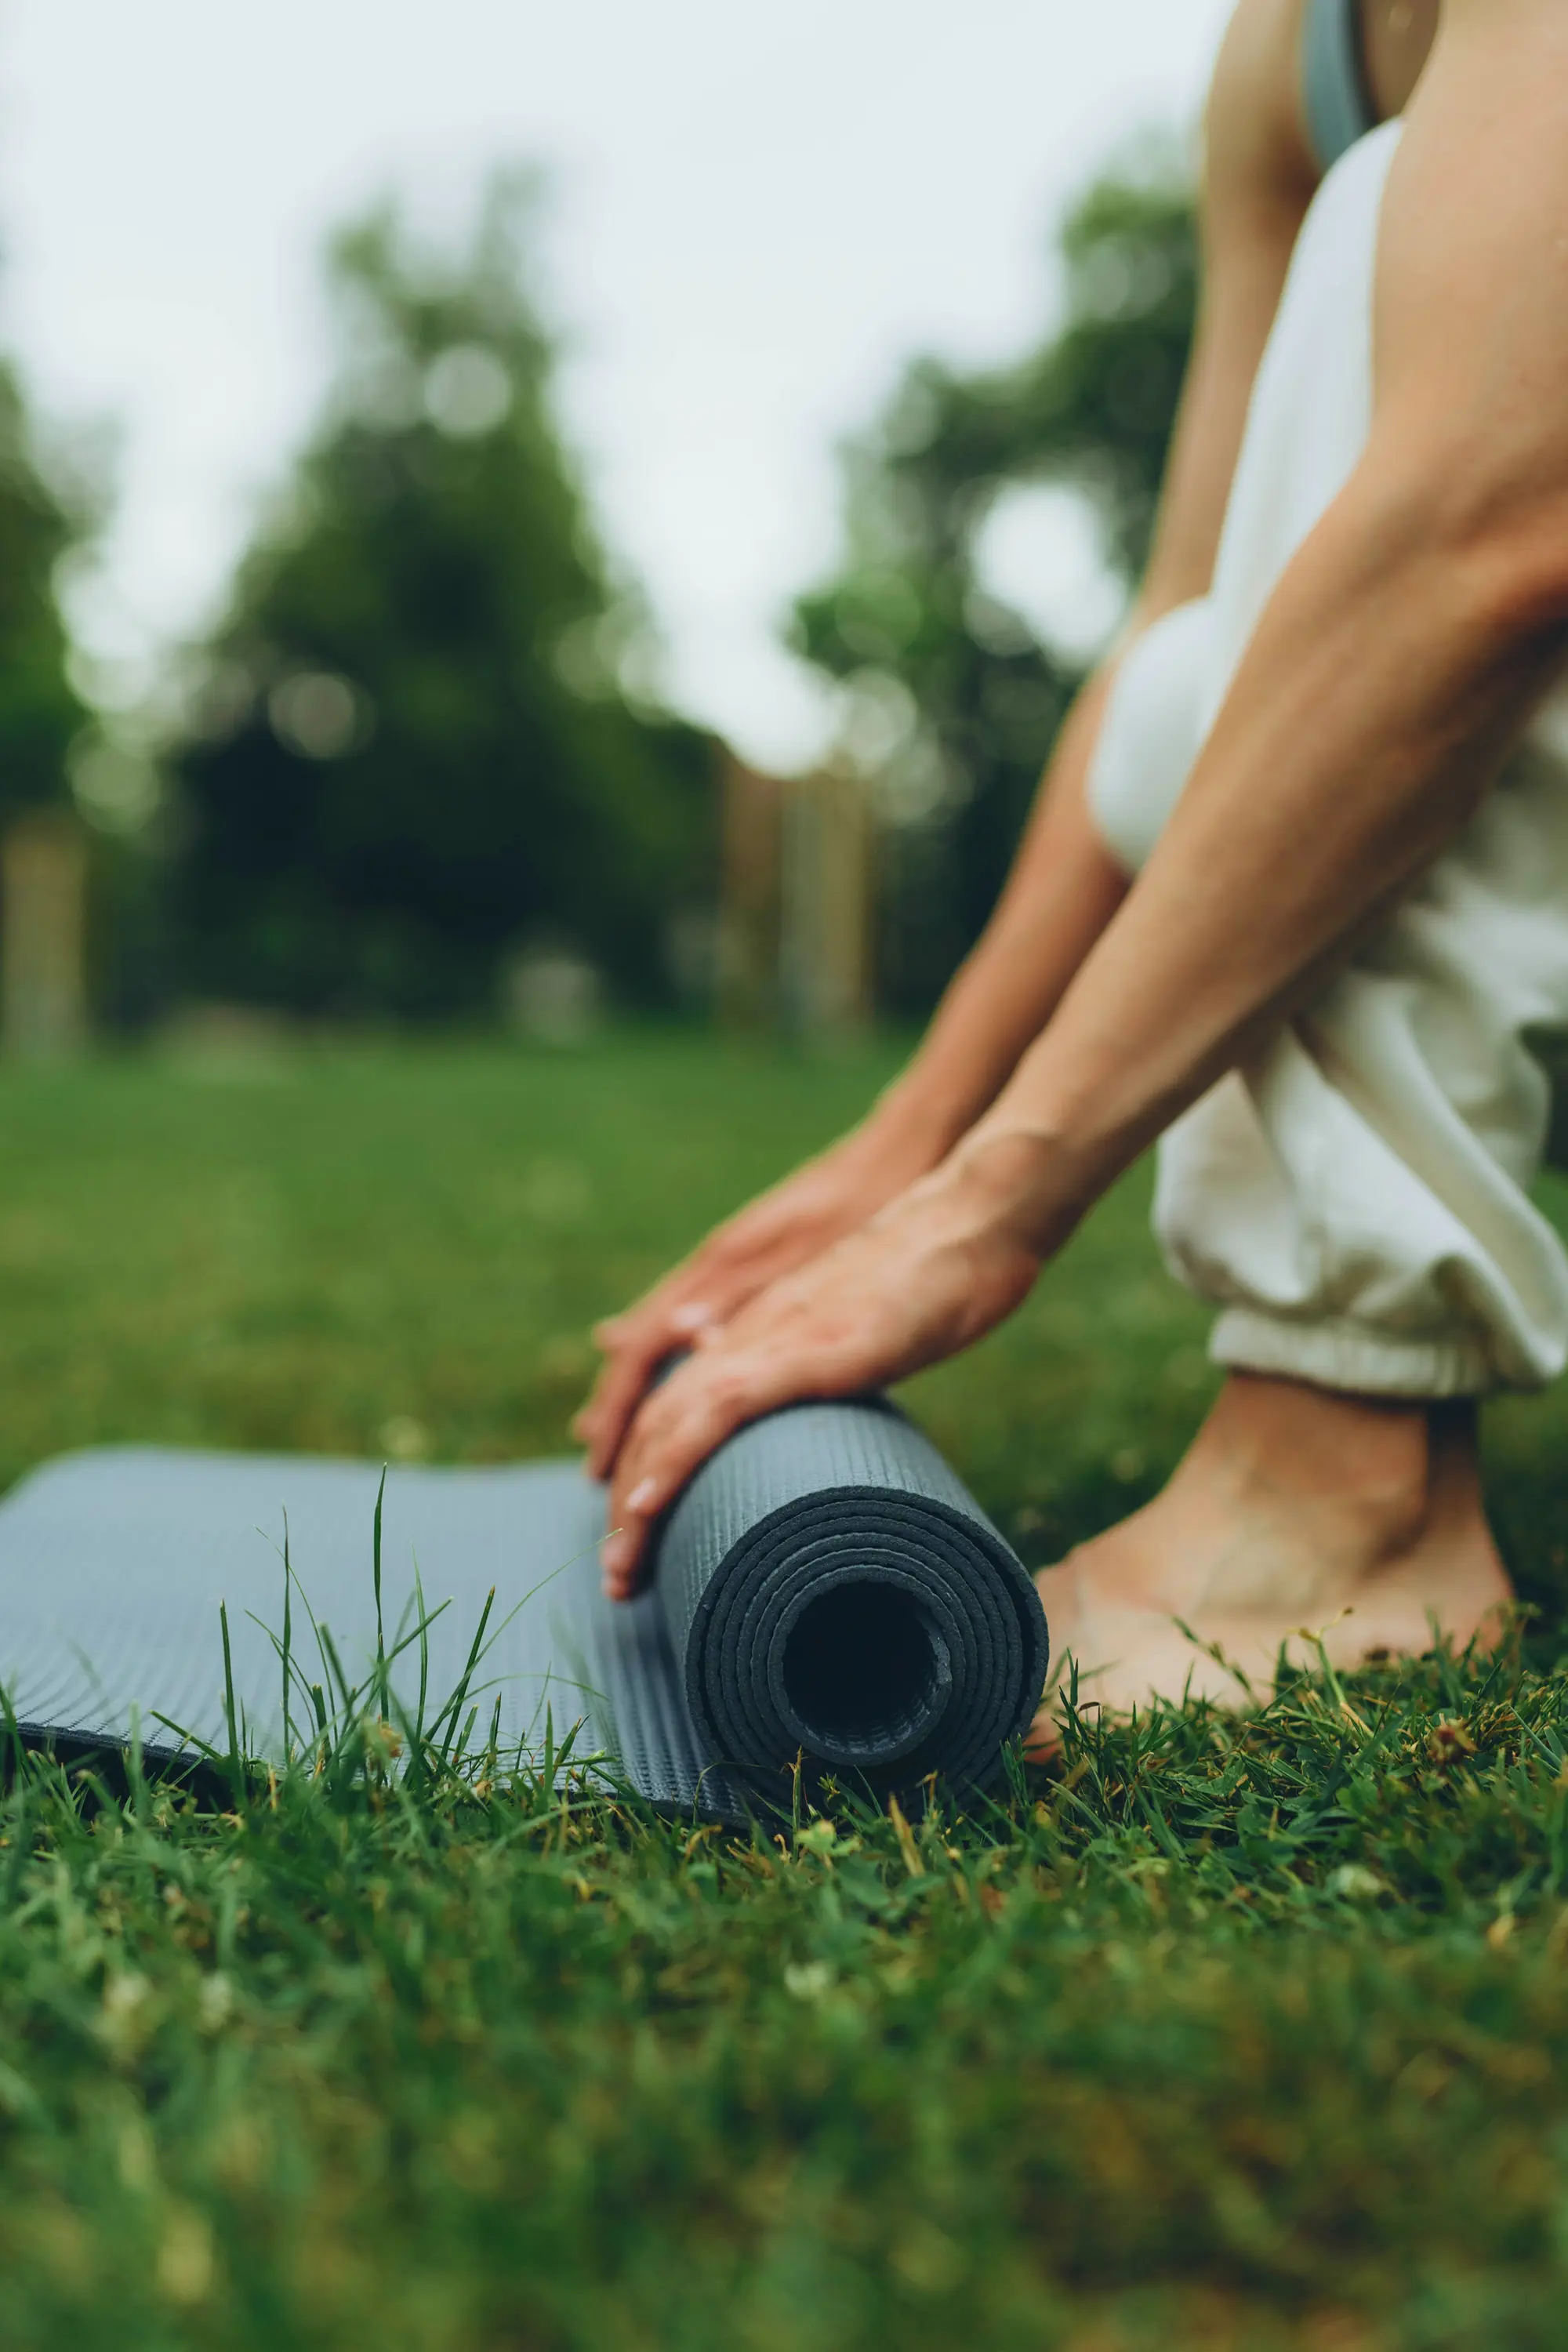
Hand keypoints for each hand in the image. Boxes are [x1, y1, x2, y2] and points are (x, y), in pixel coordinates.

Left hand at [601, 1152, 1044, 1596]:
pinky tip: (647, 1502)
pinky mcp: (817, 1347)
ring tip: (618, 1567)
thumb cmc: (948, 1272)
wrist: (982, 1213)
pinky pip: (727, 1405)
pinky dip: (679, 1455)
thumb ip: (831, 1359)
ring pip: (677, 1419)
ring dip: (639, 1497)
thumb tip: (812, 1404)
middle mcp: (756, 1331)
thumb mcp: (875, 1325)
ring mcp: (783, 1336)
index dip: (651, 1470)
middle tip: (618, 1578)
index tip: (640, 1539)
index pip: (681, 1406)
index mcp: (769, 1331)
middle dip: (631, 1505)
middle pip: (662, 1421)